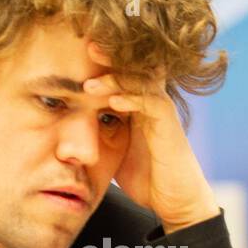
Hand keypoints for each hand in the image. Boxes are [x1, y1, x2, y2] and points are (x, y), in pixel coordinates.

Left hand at [83, 41, 217, 232]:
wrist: (177, 202)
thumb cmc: (149, 178)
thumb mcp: (116, 153)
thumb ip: (101, 136)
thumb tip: (70, 133)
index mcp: (140, 106)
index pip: (123, 72)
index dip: (105, 60)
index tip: (78, 52)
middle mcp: (153, 103)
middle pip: (135, 67)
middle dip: (112, 56)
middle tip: (87, 45)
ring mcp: (163, 113)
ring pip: (142, 82)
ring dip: (116, 79)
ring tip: (90, 82)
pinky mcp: (170, 128)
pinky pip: (152, 104)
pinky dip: (132, 100)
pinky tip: (113, 101)